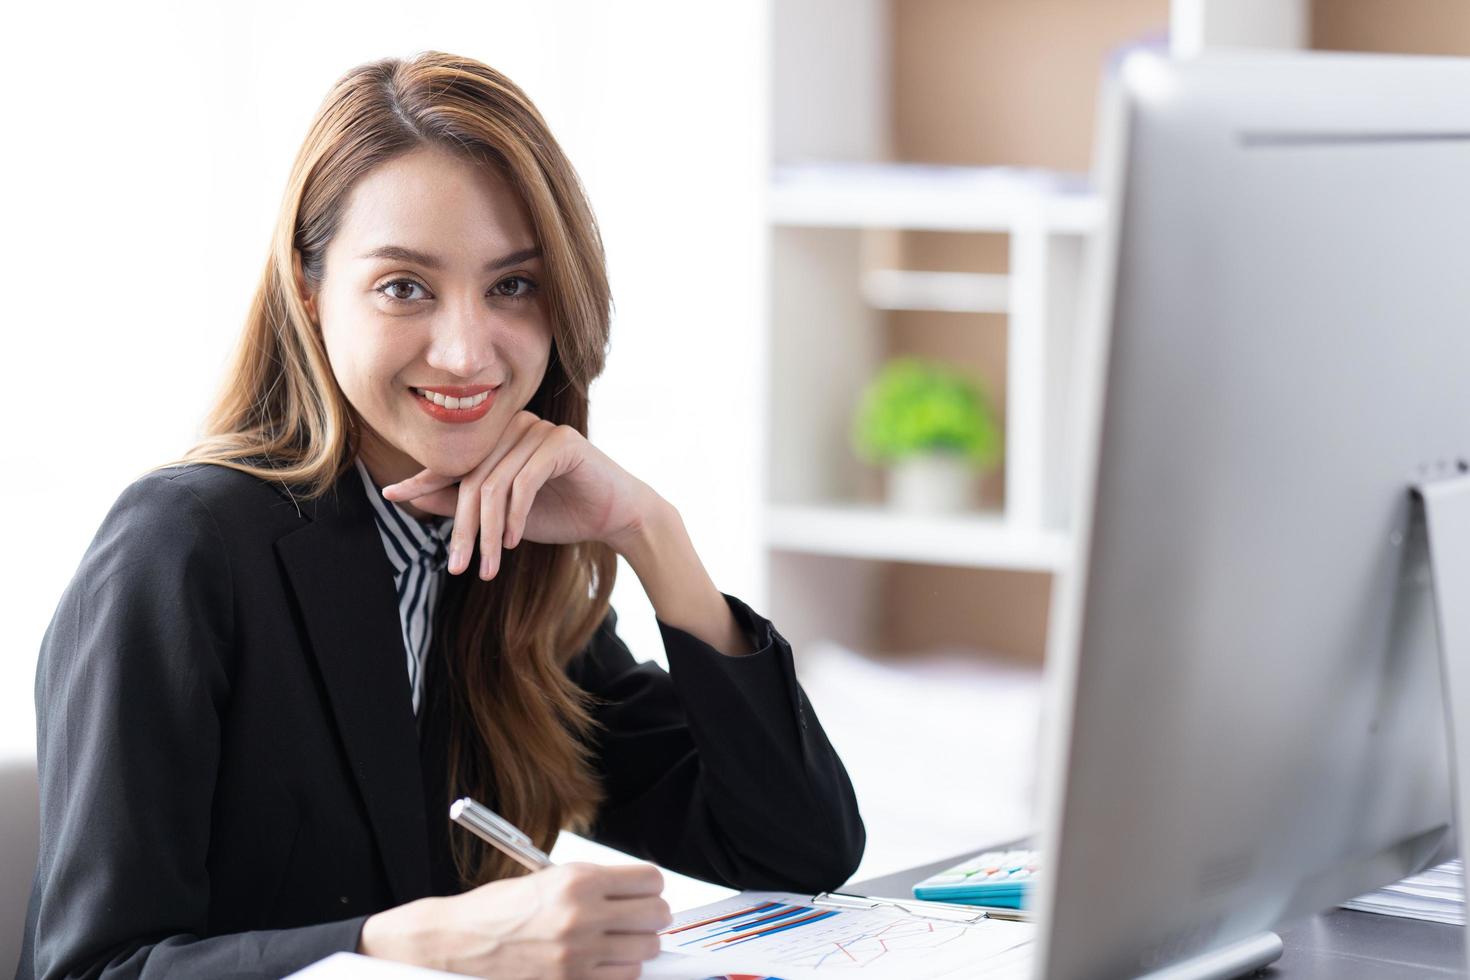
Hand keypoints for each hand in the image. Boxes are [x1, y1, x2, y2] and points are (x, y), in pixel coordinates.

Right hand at [358, 861, 670, 979]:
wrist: (457, 943)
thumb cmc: (498, 909)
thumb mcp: (548, 877)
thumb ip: (595, 883)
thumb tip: (636, 891)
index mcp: (577, 880)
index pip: (650, 881)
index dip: (650, 886)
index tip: (643, 891)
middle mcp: (582, 915)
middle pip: (656, 915)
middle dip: (651, 914)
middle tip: (637, 916)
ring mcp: (579, 953)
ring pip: (646, 949)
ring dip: (638, 944)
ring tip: (619, 939)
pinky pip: (626, 977)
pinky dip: (622, 969)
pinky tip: (603, 960)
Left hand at [381, 411, 661, 578]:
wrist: (616, 516)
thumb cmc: (560, 512)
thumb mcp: (501, 517)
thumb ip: (460, 502)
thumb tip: (412, 495)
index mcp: (499, 438)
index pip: (453, 460)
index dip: (422, 479)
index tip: (392, 496)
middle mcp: (515, 426)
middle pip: (470, 477)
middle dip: (461, 528)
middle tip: (456, 567)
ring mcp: (539, 430)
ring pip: (494, 484)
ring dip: (487, 532)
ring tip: (488, 567)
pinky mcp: (562, 443)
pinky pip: (523, 481)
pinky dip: (514, 516)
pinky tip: (513, 541)